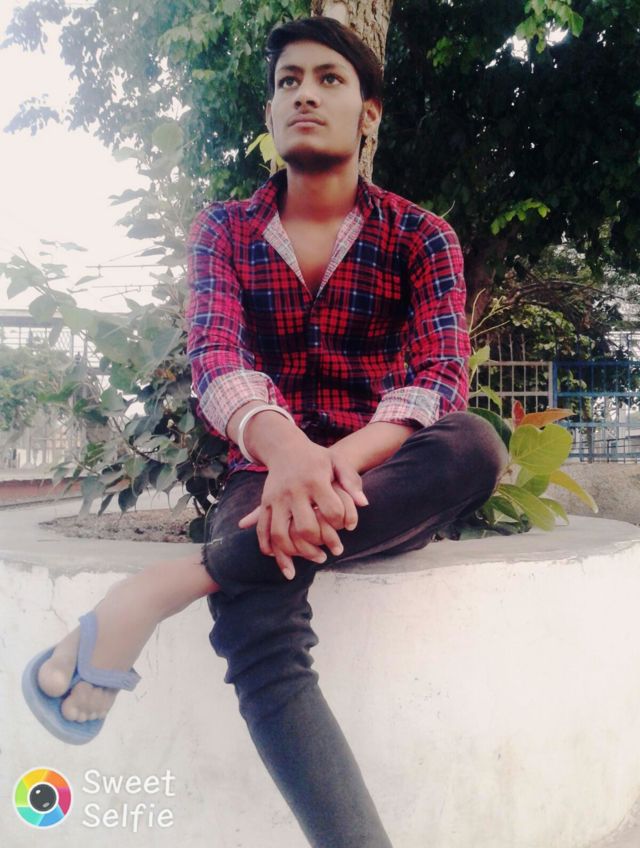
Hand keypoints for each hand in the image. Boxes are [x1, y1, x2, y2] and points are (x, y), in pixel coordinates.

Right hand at [237, 444, 368, 579]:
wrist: (285, 448)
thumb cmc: (317, 458)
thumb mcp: (337, 462)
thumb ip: (351, 481)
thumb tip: (364, 504)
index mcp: (314, 481)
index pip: (332, 511)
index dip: (342, 522)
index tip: (346, 525)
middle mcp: (293, 491)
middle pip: (306, 528)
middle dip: (321, 543)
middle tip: (333, 550)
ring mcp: (276, 498)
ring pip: (280, 534)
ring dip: (296, 553)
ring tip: (314, 557)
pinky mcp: (265, 503)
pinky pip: (263, 529)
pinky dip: (269, 547)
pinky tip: (280, 559)